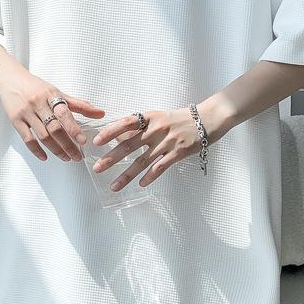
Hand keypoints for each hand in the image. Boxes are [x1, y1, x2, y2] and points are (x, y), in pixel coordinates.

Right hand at [0, 67, 104, 161]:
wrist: (10, 79)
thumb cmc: (36, 87)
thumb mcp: (57, 92)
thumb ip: (79, 104)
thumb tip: (101, 113)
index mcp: (51, 95)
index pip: (64, 114)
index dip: (74, 129)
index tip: (83, 141)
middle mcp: (38, 103)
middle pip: (54, 128)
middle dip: (67, 145)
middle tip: (77, 156)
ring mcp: (26, 112)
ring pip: (42, 136)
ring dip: (56, 150)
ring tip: (66, 158)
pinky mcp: (15, 120)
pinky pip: (27, 139)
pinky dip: (36, 150)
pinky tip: (45, 157)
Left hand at [91, 102, 227, 190]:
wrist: (207, 119)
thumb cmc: (179, 118)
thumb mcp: (158, 117)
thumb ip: (141, 127)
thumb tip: (118, 137)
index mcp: (149, 117)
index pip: (126, 123)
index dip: (110, 132)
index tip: (96, 142)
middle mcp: (156, 129)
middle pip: (129, 145)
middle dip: (111, 158)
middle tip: (97, 168)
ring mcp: (167, 142)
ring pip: (142, 161)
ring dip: (126, 175)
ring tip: (114, 186)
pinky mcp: (178, 153)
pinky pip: (160, 167)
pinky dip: (150, 177)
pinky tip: (141, 185)